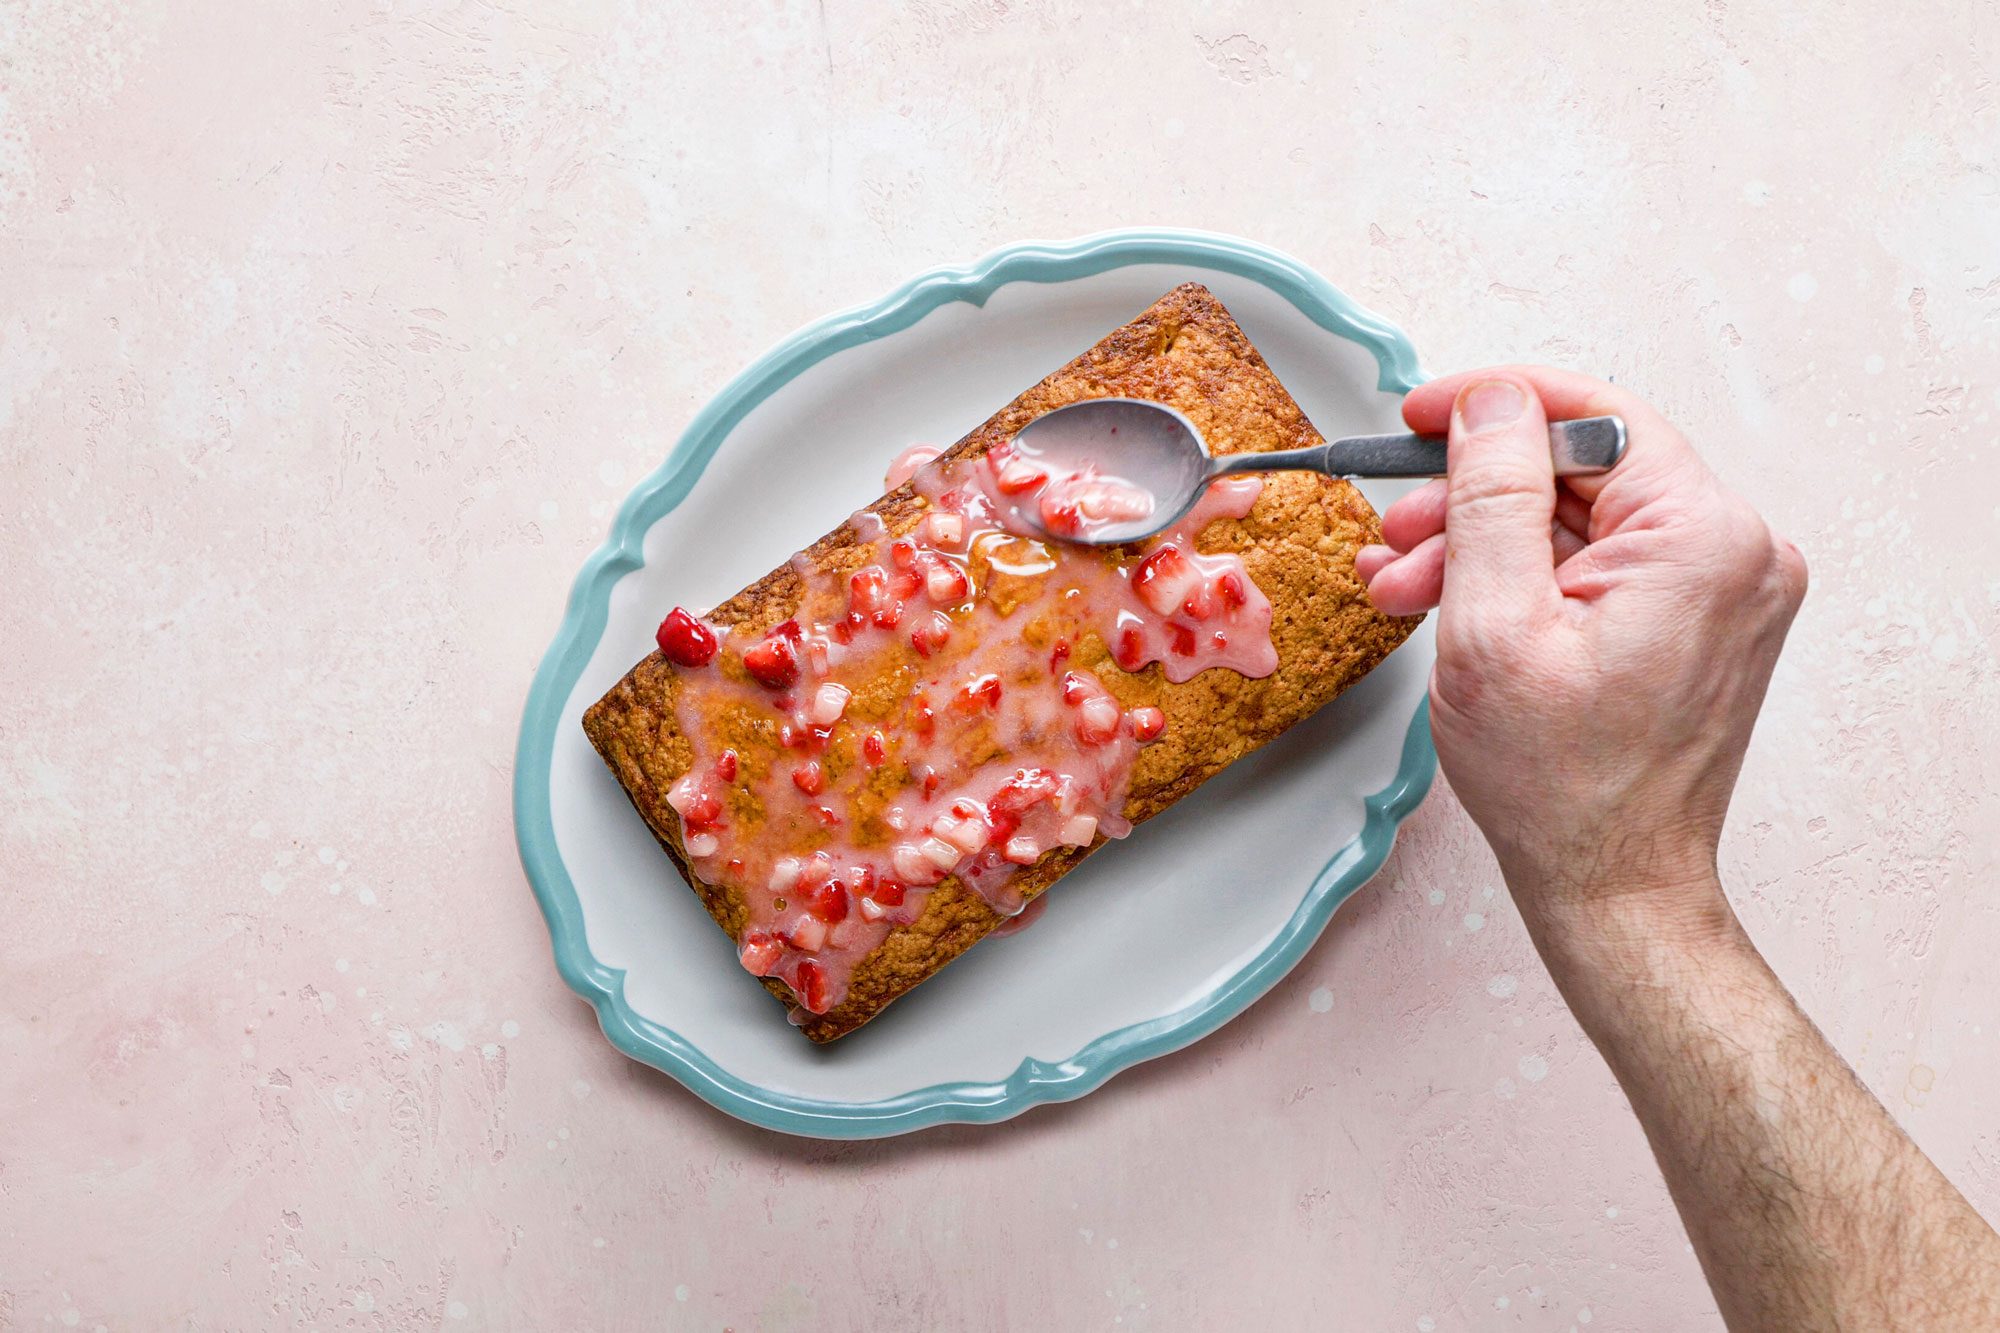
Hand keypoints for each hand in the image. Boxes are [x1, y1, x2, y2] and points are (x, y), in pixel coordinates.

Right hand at [1356, 368, 1806, 944]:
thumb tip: (1490, 402)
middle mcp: (1734, 552)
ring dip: (1486, 543)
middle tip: (1396, 535)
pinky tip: (1456, 601)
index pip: (1594, 417)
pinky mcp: (1698, 621)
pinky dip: (1525, 577)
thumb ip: (1490, 495)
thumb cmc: (1562, 787)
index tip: (1421, 415)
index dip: (1493, 407)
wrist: (1612, 884)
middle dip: (1473, 498)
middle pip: (1581, 471)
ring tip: (1406, 586)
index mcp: (1702, 539)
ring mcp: (1722, 589)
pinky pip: (1598, 565)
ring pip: (1580, 520)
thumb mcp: (1493, 626)